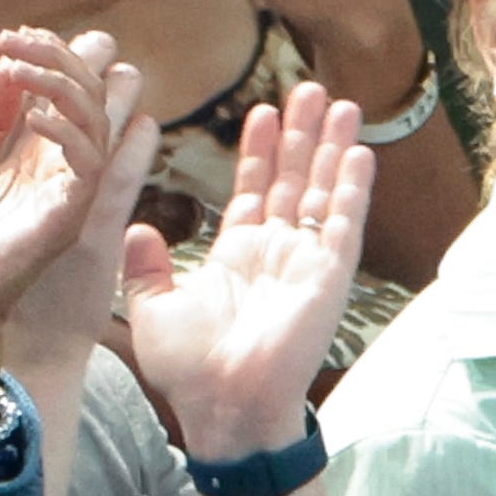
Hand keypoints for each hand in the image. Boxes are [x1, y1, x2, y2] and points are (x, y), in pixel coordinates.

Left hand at [0, 28, 151, 345]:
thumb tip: (1, 66)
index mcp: (37, 155)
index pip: (63, 92)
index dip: (47, 57)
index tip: (13, 36)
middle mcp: (61, 168)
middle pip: (89, 95)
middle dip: (62, 57)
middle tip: (22, 41)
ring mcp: (70, 190)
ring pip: (97, 118)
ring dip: (63, 82)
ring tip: (24, 68)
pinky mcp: (69, 215)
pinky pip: (89, 162)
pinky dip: (65, 130)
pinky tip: (33, 116)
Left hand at [122, 82, 373, 461]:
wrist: (222, 407)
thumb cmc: (188, 371)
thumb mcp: (153, 309)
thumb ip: (147, 267)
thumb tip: (137, 229)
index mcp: (237, 257)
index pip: (254, 190)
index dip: (260, 151)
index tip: (263, 110)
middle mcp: (275, 253)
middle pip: (294, 180)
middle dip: (302, 134)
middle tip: (311, 88)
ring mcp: (305, 262)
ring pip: (323, 192)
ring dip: (332, 147)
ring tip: (340, 102)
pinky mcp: (328, 277)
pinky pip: (343, 224)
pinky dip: (351, 188)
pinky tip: (359, 151)